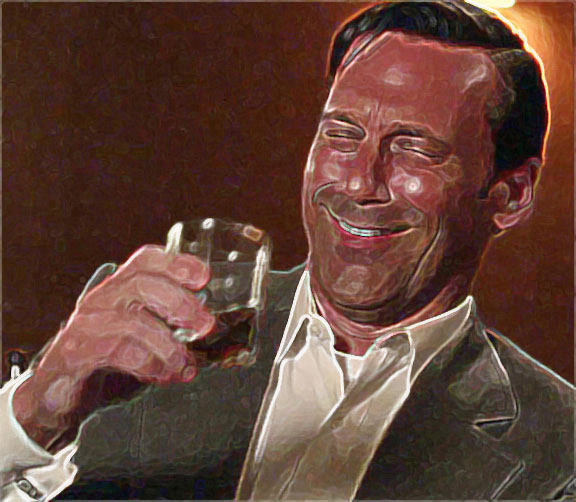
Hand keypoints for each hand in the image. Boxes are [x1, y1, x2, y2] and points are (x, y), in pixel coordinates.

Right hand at [12, 245, 214, 450]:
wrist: (60, 392)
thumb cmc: (109, 358)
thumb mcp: (142, 335)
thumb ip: (170, 325)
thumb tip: (211, 328)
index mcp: (121, 287)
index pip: (147, 260)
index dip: (178, 263)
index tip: (204, 277)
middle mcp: (103, 298)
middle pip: (143, 284)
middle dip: (181, 304)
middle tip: (205, 326)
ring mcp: (87, 323)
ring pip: (133, 322)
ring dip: (168, 347)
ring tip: (185, 366)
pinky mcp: (77, 351)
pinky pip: (117, 351)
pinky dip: (149, 365)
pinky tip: (163, 375)